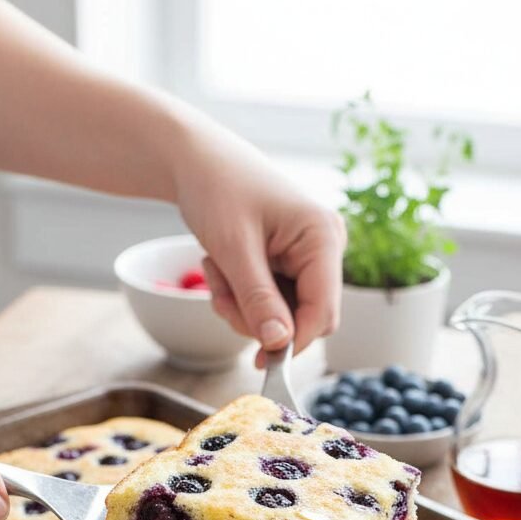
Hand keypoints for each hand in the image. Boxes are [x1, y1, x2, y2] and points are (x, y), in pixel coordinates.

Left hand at [174, 130, 345, 366]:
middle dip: (259, 319)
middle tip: (221, 298)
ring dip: (243, 308)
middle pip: (305, 318)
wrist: (195, 160)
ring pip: (283, 315)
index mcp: (322, 236)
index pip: (323, 311)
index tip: (260, 358)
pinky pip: (271, 303)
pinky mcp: (289, 264)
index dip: (294, 341)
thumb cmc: (216, 188)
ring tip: (216, 273)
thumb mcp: (234, 249)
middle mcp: (324, 247)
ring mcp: (308, 257)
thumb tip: (278, 344)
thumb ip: (258, 299)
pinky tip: (223, 271)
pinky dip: (241, 298)